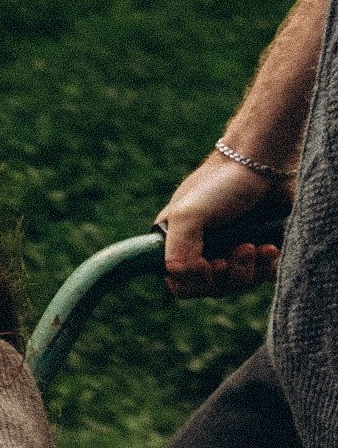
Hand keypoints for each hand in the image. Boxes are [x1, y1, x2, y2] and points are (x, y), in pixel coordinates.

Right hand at [156, 150, 291, 296]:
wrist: (265, 160)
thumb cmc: (222, 182)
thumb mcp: (187, 216)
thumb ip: (178, 255)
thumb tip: (197, 278)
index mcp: (178, 241)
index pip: (179, 283)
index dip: (195, 283)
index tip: (211, 266)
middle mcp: (204, 248)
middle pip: (212, 287)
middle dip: (228, 275)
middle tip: (241, 249)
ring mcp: (233, 248)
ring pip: (238, 283)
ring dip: (249, 270)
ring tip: (257, 246)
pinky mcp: (261, 248)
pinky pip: (263, 275)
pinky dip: (267, 267)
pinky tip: (271, 248)